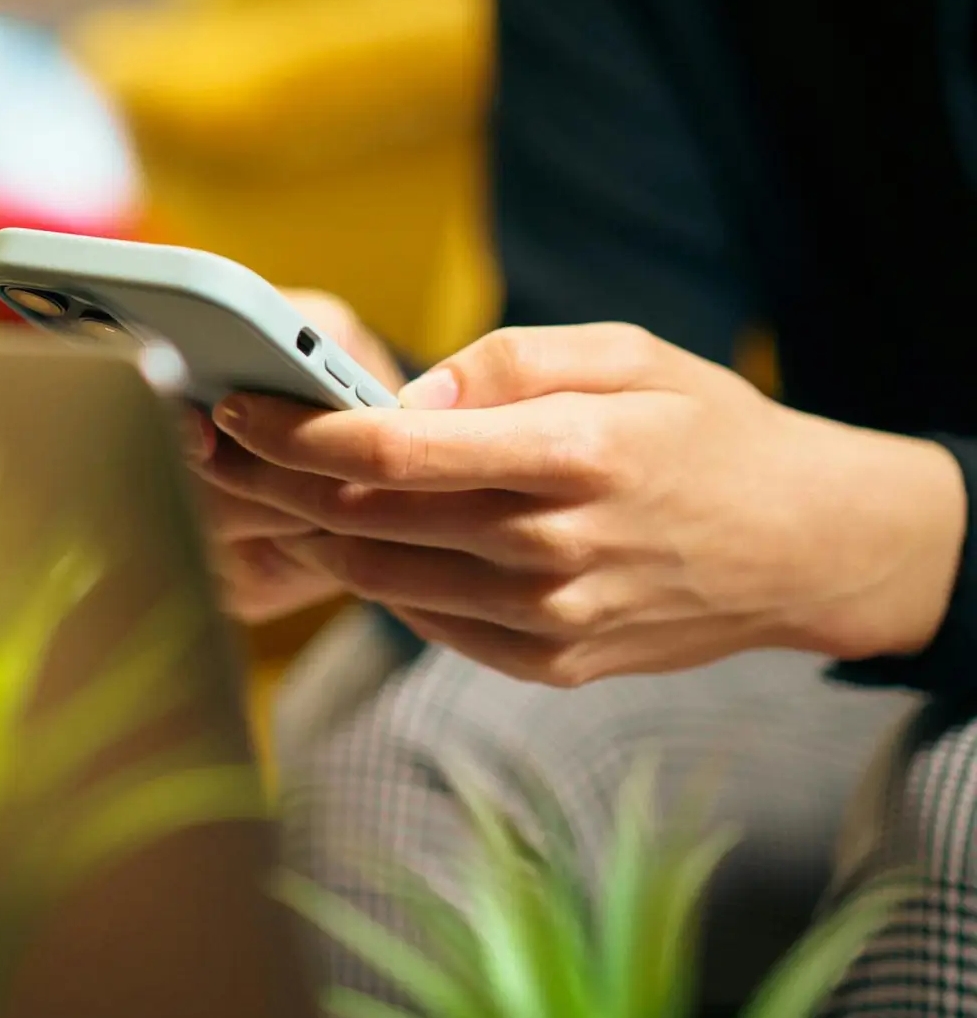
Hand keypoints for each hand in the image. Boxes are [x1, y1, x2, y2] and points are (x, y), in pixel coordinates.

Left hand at [197, 323, 966, 682]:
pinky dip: (377, 576)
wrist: (802, 545)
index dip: (294, 430)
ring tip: (264, 487)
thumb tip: (403, 390)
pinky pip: (424, 620)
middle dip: (273, 478)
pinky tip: (353, 536)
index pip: (391, 449)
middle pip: (364, 517)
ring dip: (310, 531)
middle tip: (215, 443)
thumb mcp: (625, 353)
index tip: (236, 407)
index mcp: (568, 455)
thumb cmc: (706, 430)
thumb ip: (507, 362)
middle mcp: (550, 548)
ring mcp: (547, 618)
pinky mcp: (546, 663)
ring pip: (378, 575)